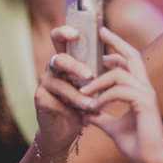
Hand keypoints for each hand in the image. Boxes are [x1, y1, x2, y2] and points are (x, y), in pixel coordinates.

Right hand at [31, 27, 96, 152]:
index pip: (60, 38)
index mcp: (66, 59)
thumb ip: (100, 71)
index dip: (64, 32)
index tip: (76, 33)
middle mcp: (53, 67)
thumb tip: (122, 58)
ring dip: (77, 95)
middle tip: (89, 74)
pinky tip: (83, 120)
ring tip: (91, 105)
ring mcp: (45, 82)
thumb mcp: (92, 85)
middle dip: (74, 65)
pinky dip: (72, 111)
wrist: (65, 130)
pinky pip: (57, 102)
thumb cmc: (82, 102)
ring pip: (60, 84)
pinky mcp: (40, 98)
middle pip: (59, 59)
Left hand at [78, 27, 162, 162]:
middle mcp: (145, 88)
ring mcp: (146, 95)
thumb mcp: (113, 128)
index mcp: (140, 91)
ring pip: (119, 74)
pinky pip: (120, 91)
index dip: (117, 49)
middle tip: (101, 31)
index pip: (130, 62)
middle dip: (116, 42)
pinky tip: (94, 107)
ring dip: (97, 82)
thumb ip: (101, 117)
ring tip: (83, 93)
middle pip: (132, 56)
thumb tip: (86, 113)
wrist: (153, 162)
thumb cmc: (138, 146)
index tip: (102, 42)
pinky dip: (103, 97)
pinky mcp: (144, 104)